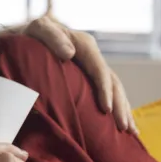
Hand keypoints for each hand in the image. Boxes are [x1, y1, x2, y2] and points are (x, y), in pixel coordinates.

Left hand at [21, 15, 137, 133]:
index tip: (107, 110)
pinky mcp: (89, 79)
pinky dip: (116, 110)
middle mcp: (93, 57)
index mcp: (85, 45)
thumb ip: (52, 37)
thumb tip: (70, 53)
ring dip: (123, 111)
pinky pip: (107, 95)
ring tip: (131, 132)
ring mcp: (93, 68)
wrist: (28, 36)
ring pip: (115, 91)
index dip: (105, 90)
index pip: (100, 70)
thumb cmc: (32, 34)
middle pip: (113, 83)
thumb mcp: (39, 28)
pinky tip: (123, 126)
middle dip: (120, 106)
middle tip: (124, 128)